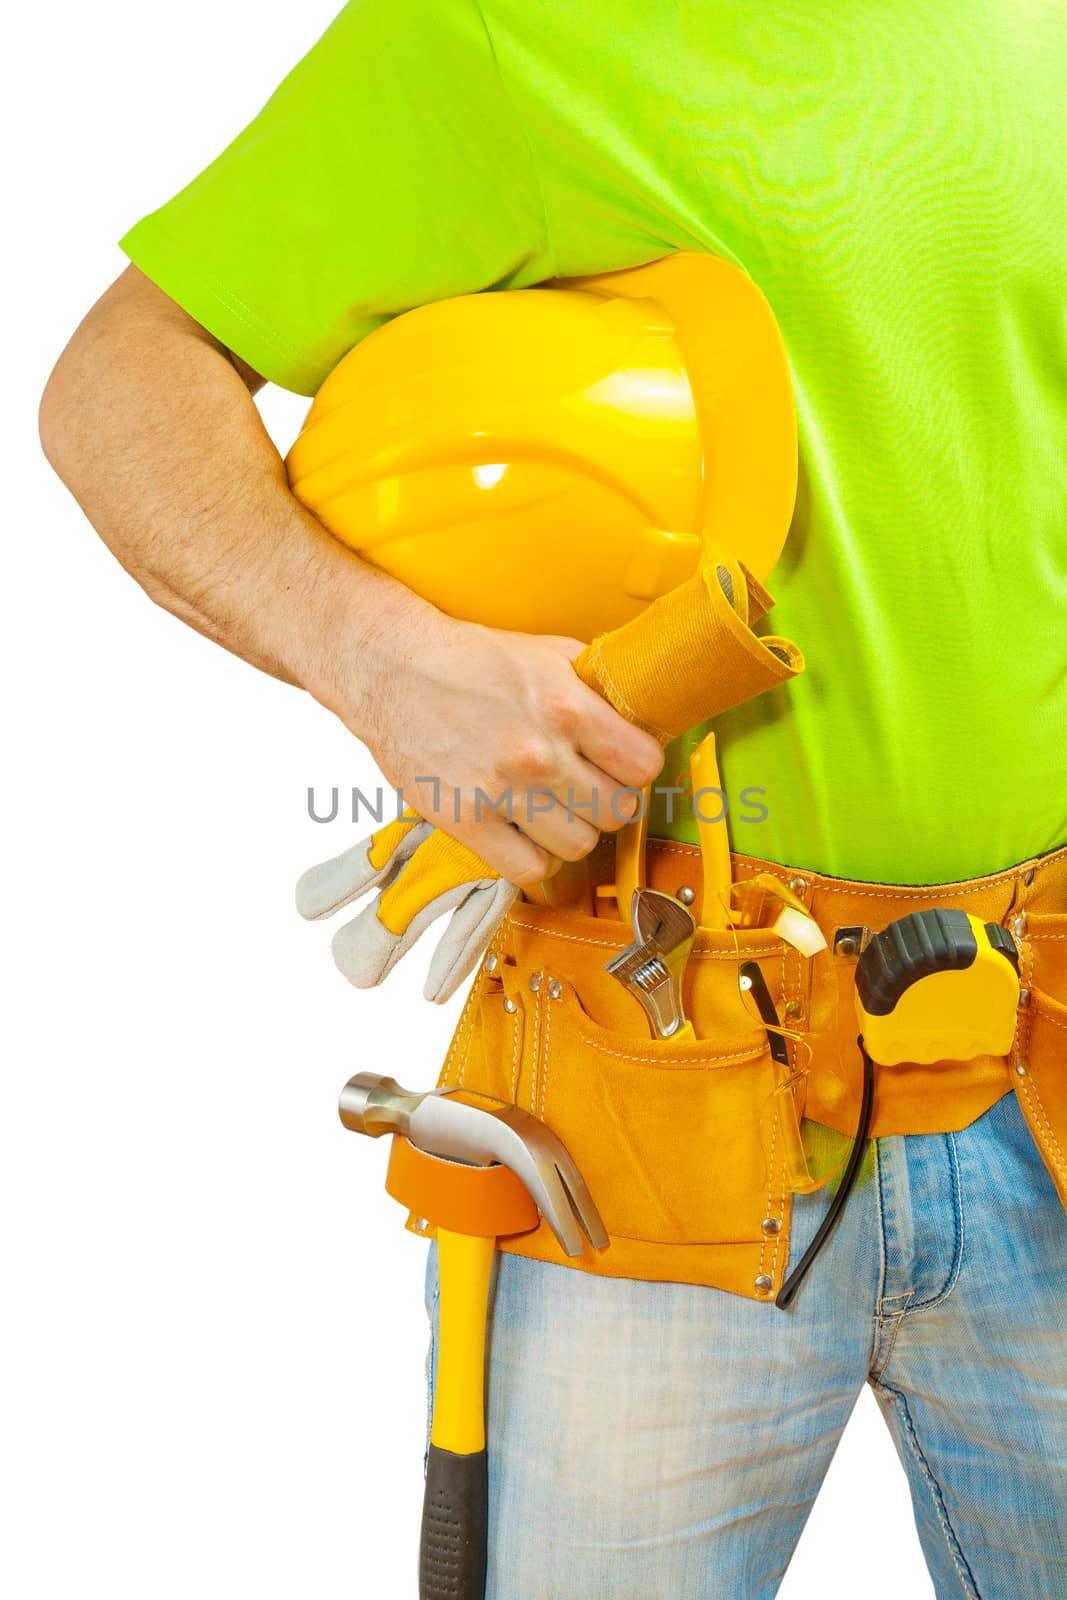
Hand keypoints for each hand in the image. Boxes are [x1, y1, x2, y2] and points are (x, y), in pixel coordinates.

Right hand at [341, 604, 663, 885]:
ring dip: (571, 832)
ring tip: (551, 810)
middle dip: (606, 802)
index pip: (644, 766)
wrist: (391, 668)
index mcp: (566, 705)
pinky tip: (525, 834)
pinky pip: (530, 869)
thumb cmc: (471, 660)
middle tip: (584, 789)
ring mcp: (501, 790)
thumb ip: (598, 688)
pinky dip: (535, 858)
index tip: (620, 767)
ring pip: (579, 846)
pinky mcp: (465, 820)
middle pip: (617, 812)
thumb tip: (644, 721)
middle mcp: (538, 751)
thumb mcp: (548, 653)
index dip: (636, 769)